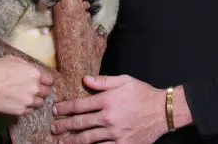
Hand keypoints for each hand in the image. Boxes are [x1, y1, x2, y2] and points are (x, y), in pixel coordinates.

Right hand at [0, 55, 54, 115]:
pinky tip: (19, 102)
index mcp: (35, 74)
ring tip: (26, 97)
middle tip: (34, 89)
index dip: (46, 80)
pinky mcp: (21, 111)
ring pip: (39, 103)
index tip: (43, 81)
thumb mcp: (12, 59)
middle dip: (42, 90)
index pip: (50, 80)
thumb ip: (25, 65)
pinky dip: (26, 107)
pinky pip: (29, 110)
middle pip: (47, 92)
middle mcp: (35, 88)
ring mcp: (28, 101)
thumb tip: (28, 68)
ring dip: (35, 100)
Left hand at [51, 75, 175, 143]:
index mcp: (107, 100)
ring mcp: (115, 133)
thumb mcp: (124, 81)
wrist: (163, 111)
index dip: (64, 108)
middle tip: (53, 127)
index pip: (79, 105)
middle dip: (63, 125)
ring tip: (61, 141)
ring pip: (87, 138)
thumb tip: (85, 79)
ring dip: (72, 140)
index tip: (55, 110)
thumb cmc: (143, 94)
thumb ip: (103, 81)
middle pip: (79, 123)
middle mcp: (108, 117)